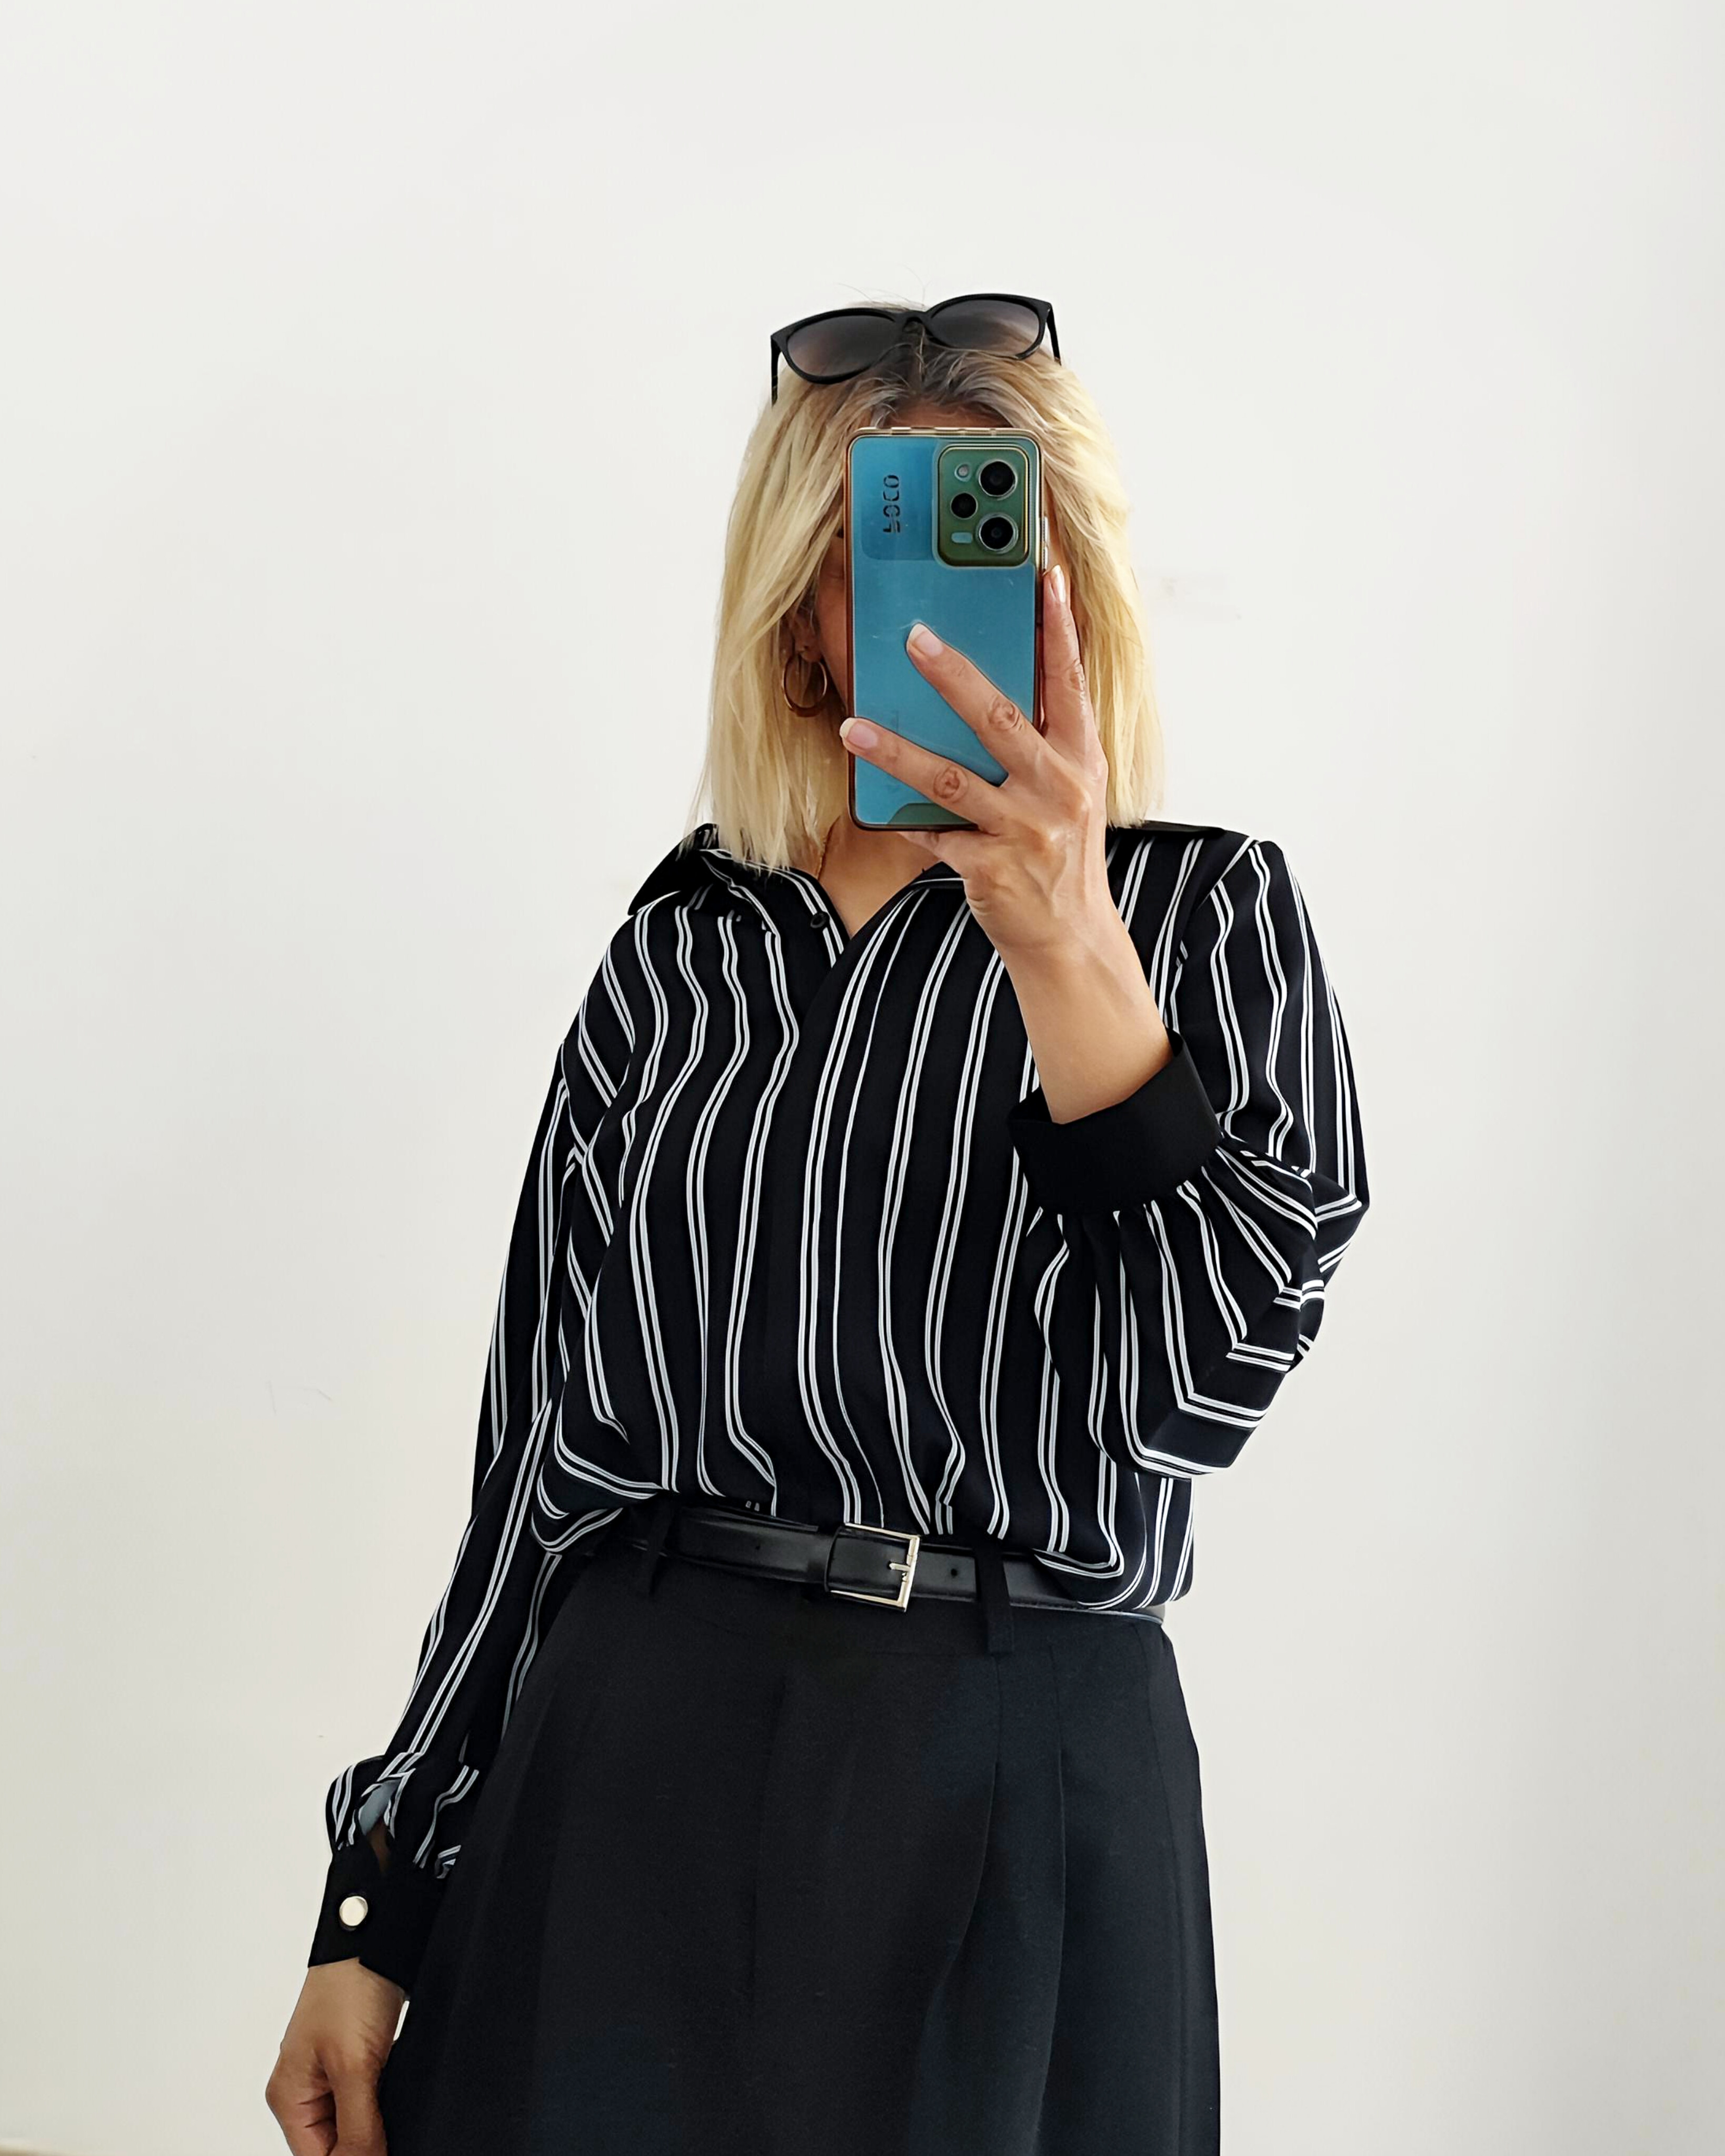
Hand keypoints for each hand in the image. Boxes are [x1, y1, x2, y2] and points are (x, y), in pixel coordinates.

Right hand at [265, 1959, 403, 2154]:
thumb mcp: (354, 2066)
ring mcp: (331, 2073)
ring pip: (352, 2125)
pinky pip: (367, 2101)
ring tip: (395, 2111)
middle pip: (333, 2146)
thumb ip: (358, 2127)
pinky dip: (382, 2106)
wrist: (377, 1938)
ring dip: (374, 2126)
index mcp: (289, 2097)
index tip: (384, 2152)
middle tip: (392, 2132)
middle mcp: (305, 2089)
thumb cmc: (349, 1987)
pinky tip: (399, 2100)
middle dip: (364, 2144)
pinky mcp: (356, 2058)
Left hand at [837, 562, 1115, 963]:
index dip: (1059, 627)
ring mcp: (1025, 830)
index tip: (1045, 575)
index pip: (1071, 681)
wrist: (1070, 936)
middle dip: (955, 675)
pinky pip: (934, 833)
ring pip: (951, 779)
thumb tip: (997, 681)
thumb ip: (1044, 741)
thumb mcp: (1069, 791)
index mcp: (1082, 760)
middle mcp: (1059, 790)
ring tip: (853, 728)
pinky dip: (904, 818)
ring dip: (896, 751)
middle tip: (915, 637)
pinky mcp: (991, 868)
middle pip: (1001, 719)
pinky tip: (875, 805)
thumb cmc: (1061, 853)